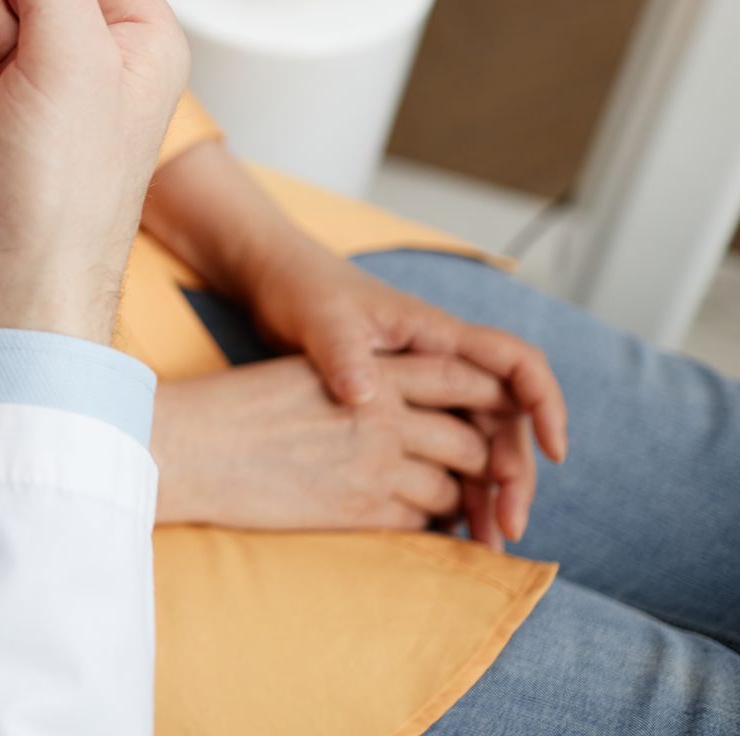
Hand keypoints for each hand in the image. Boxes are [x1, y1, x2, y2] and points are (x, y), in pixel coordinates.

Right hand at [153, 354, 521, 532]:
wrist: (189, 445)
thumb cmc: (234, 407)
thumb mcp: (305, 374)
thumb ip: (359, 383)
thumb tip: (393, 401)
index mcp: (371, 371)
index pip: (461, 379)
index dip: (492, 400)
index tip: (498, 420)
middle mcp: (383, 413)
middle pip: (470, 440)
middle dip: (486, 466)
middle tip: (486, 482)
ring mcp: (374, 462)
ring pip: (451, 488)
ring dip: (457, 502)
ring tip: (451, 509)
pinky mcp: (359, 507)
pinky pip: (419, 522)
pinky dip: (425, 526)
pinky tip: (411, 523)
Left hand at [247, 237, 566, 543]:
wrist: (275, 285)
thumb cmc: (302, 291)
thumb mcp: (321, 319)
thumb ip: (343, 353)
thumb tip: (364, 396)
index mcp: (437, 335)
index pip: (518, 365)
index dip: (545, 405)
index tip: (555, 453)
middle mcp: (442, 364)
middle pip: (503, 422)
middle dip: (515, 475)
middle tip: (507, 529)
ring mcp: (423, 389)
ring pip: (475, 444)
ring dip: (486, 492)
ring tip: (484, 544)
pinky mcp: (399, 409)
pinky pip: (440, 453)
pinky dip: (449, 488)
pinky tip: (442, 528)